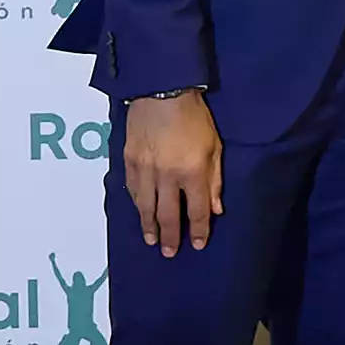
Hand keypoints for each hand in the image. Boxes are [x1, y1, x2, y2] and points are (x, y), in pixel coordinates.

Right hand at [124, 94, 223, 257]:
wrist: (161, 92)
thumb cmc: (195, 118)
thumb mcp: (215, 147)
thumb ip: (214, 180)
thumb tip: (216, 209)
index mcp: (192, 172)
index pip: (196, 211)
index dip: (198, 230)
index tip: (197, 245)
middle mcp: (167, 176)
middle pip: (168, 215)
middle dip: (169, 236)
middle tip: (169, 252)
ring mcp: (144, 170)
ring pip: (145, 206)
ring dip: (148, 226)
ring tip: (150, 240)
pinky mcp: (128, 160)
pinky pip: (132, 190)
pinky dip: (136, 204)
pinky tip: (139, 212)